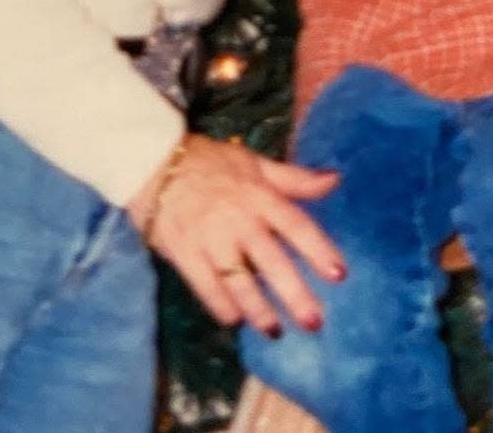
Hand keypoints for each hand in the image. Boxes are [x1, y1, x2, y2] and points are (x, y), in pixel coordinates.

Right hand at [127, 134, 343, 335]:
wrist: (154, 162)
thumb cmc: (211, 162)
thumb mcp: (255, 162)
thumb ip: (294, 178)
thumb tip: (335, 179)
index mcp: (259, 195)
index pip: (295, 224)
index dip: (318, 249)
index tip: (339, 274)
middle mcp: (238, 219)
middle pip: (271, 261)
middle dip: (294, 294)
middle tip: (314, 322)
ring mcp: (210, 238)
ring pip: (239, 281)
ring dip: (259, 310)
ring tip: (275, 330)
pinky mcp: (184, 253)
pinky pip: (206, 287)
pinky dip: (221, 306)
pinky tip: (235, 320)